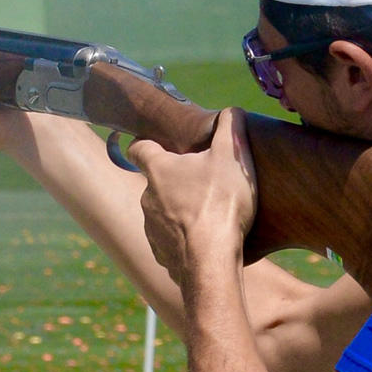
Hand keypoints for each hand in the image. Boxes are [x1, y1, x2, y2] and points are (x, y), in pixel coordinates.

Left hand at [129, 108, 256, 287]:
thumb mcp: (231, 157)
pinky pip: (170, 241)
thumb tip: (231, 111)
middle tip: (203, 183)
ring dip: (179, 212)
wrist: (211, 260)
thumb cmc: (220, 203)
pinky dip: (183, 240)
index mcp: (159, 170)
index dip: (147, 143)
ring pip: (162, 212)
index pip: (139, 148)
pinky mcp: (160, 253)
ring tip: (208, 216)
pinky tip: (204, 242)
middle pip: (157, 182)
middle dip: (174, 181)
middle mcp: (147, 197)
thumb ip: (230, 128)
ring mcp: (151, 227)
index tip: (155, 144)